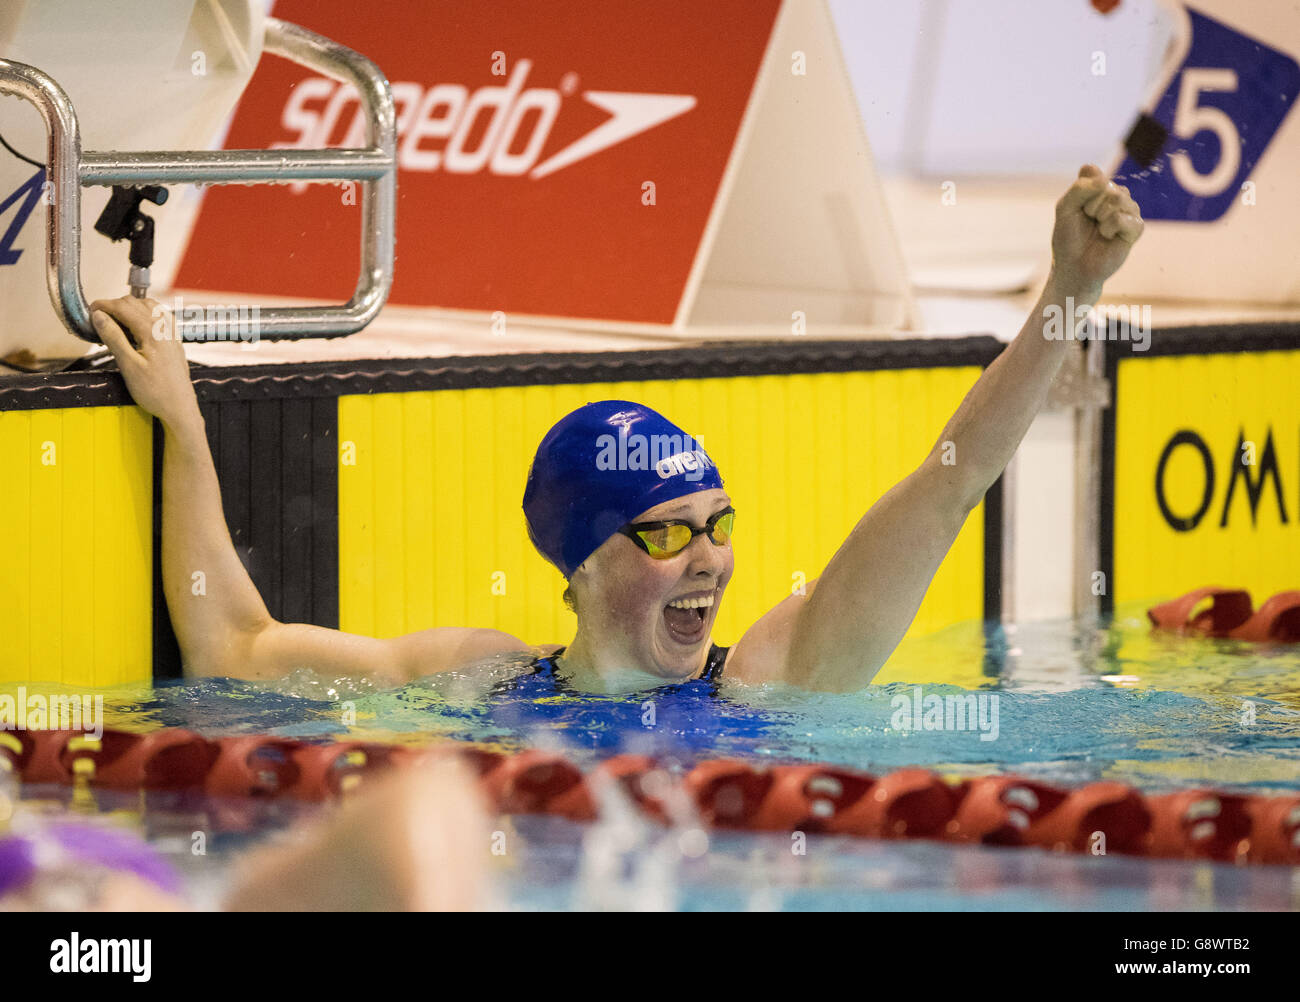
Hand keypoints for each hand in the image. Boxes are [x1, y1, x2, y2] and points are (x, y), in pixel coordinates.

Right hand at [90, 296, 199, 427]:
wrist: (179, 408)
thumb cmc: (157, 393)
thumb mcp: (128, 366)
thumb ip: (113, 338)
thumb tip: (98, 316)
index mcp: (153, 332)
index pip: (124, 307)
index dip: (103, 305)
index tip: (90, 311)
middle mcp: (165, 328)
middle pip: (135, 303)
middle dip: (114, 306)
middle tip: (98, 320)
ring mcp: (172, 333)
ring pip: (148, 306)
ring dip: (129, 309)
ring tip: (114, 324)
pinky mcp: (174, 340)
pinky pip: (159, 316)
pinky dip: (144, 314)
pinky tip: (135, 326)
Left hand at [1050, 164, 1143, 295]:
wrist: (1074, 266)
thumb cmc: (1069, 238)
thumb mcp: (1065, 209)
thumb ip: (1079, 189)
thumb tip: (1104, 180)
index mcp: (1100, 186)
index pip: (1093, 172)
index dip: (1080, 192)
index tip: (1077, 207)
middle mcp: (1117, 194)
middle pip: (1105, 186)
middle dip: (1089, 207)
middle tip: (1088, 222)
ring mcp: (1129, 209)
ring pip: (1117, 198)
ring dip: (1100, 217)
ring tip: (1098, 230)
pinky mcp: (1136, 227)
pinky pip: (1122, 217)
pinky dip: (1108, 229)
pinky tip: (1107, 237)